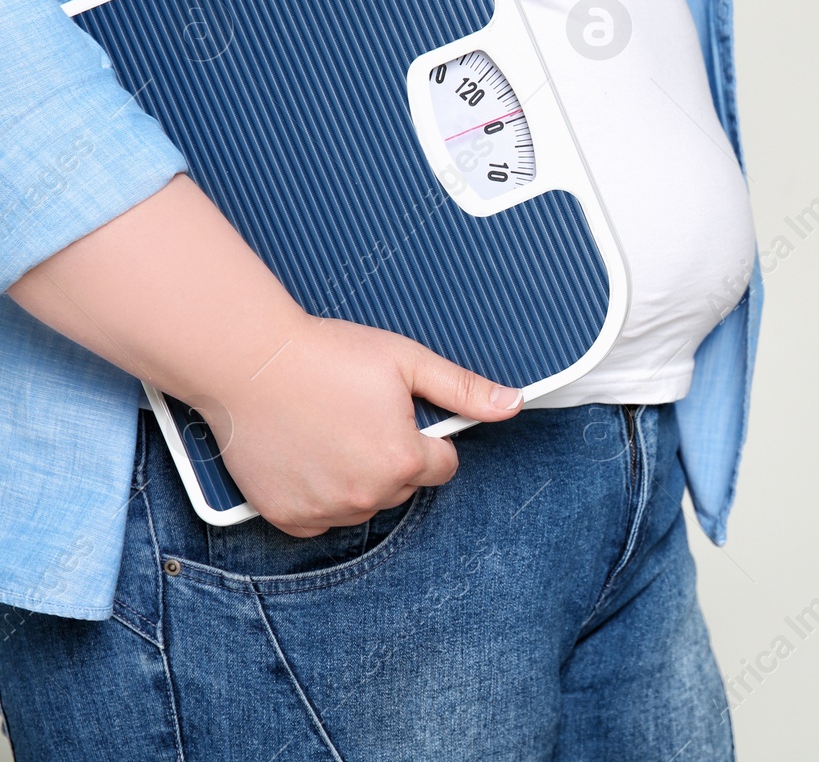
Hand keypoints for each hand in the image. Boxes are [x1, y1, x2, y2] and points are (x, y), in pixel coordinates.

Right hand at [9, 174, 523, 536]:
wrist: (248, 362)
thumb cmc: (327, 355)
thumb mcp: (407, 361)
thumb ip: (464, 390)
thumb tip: (514, 405)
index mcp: (406, 461)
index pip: (442, 466)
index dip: (424, 438)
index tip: (395, 414)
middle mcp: (369, 495)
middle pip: (403, 486)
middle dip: (391, 458)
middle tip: (356, 416)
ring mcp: (326, 511)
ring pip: (363, 504)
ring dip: (356, 479)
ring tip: (328, 432)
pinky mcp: (288, 518)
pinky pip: (320, 519)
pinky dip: (318, 496)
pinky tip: (306, 455)